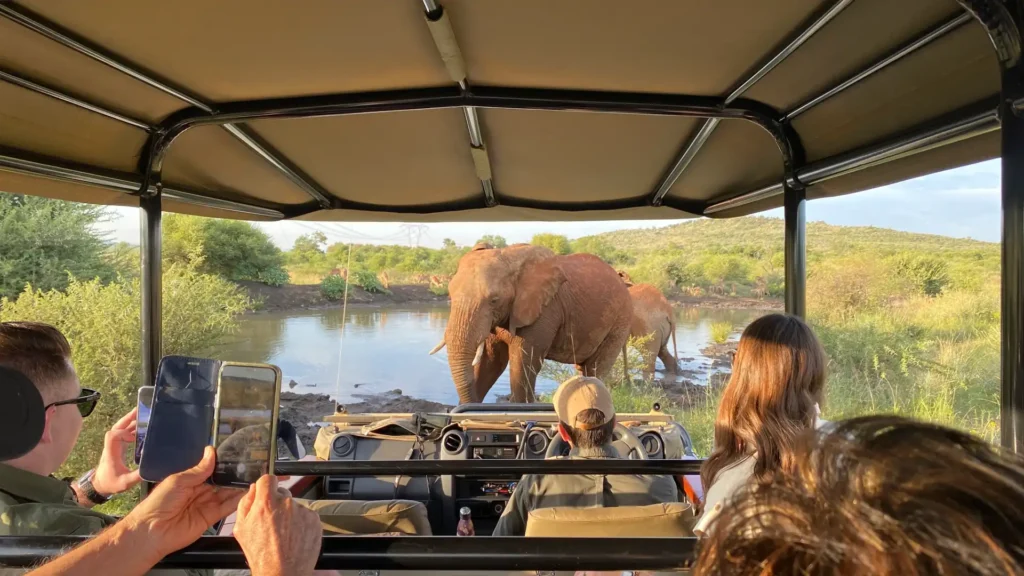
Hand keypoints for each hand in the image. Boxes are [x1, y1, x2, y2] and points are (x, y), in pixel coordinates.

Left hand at [91, 408, 140, 496]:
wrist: (100, 484)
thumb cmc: (111, 483)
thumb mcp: (125, 483)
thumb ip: (138, 476)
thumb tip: (152, 470)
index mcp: (112, 452)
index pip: (113, 435)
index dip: (124, 433)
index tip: (134, 438)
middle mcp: (112, 445)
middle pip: (117, 426)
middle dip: (128, 418)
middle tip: (141, 410)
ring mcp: (115, 444)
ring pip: (121, 427)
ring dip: (131, 420)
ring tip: (145, 414)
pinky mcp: (118, 445)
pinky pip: (124, 432)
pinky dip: (133, 427)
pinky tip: (143, 426)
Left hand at [122, 446, 244, 562]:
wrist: (152, 531)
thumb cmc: (159, 503)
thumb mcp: (178, 481)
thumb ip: (198, 470)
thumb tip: (211, 452)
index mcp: (190, 481)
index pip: (210, 470)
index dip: (222, 464)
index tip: (237, 455)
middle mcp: (200, 492)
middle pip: (221, 482)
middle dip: (233, 475)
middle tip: (250, 465)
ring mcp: (206, 505)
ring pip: (226, 493)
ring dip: (238, 487)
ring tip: (253, 476)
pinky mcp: (211, 518)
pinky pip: (226, 508)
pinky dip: (237, 500)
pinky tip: (247, 492)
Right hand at [234, 475, 321, 575]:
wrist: (283, 572)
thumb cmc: (261, 555)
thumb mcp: (241, 529)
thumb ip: (245, 504)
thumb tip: (253, 489)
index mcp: (266, 502)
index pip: (268, 478)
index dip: (265, 486)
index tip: (266, 493)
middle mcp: (286, 503)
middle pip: (282, 492)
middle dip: (277, 503)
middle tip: (273, 522)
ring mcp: (302, 510)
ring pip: (294, 505)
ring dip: (290, 514)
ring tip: (284, 533)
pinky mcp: (314, 519)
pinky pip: (306, 514)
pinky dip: (301, 522)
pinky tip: (294, 535)